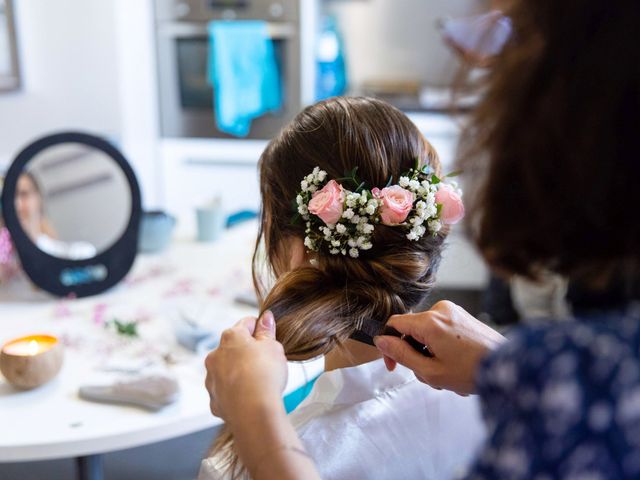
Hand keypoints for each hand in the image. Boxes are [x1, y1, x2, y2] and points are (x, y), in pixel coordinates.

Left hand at [204, 311, 287, 425]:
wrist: (254, 412)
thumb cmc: (265, 374)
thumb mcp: (273, 347)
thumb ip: (267, 331)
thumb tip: (266, 317)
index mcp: (231, 337)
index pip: (247, 323)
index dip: (261, 329)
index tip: (270, 337)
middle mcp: (215, 354)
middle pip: (234, 347)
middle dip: (248, 352)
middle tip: (267, 362)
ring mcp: (211, 378)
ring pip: (227, 369)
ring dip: (239, 371)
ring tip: (258, 382)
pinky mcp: (213, 399)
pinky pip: (225, 390)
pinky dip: (235, 391)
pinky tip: (249, 397)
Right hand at [374, 301, 505, 394]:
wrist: (510, 368)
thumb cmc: (472, 371)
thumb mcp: (430, 371)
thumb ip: (402, 355)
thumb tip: (381, 341)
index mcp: (430, 322)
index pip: (394, 324)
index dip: (389, 344)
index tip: (393, 364)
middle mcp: (440, 310)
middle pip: (411, 330)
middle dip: (415, 354)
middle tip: (430, 375)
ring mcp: (453, 311)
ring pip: (426, 332)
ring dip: (430, 353)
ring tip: (448, 373)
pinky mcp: (463, 316)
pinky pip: (440, 330)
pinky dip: (441, 347)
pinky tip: (455, 364)